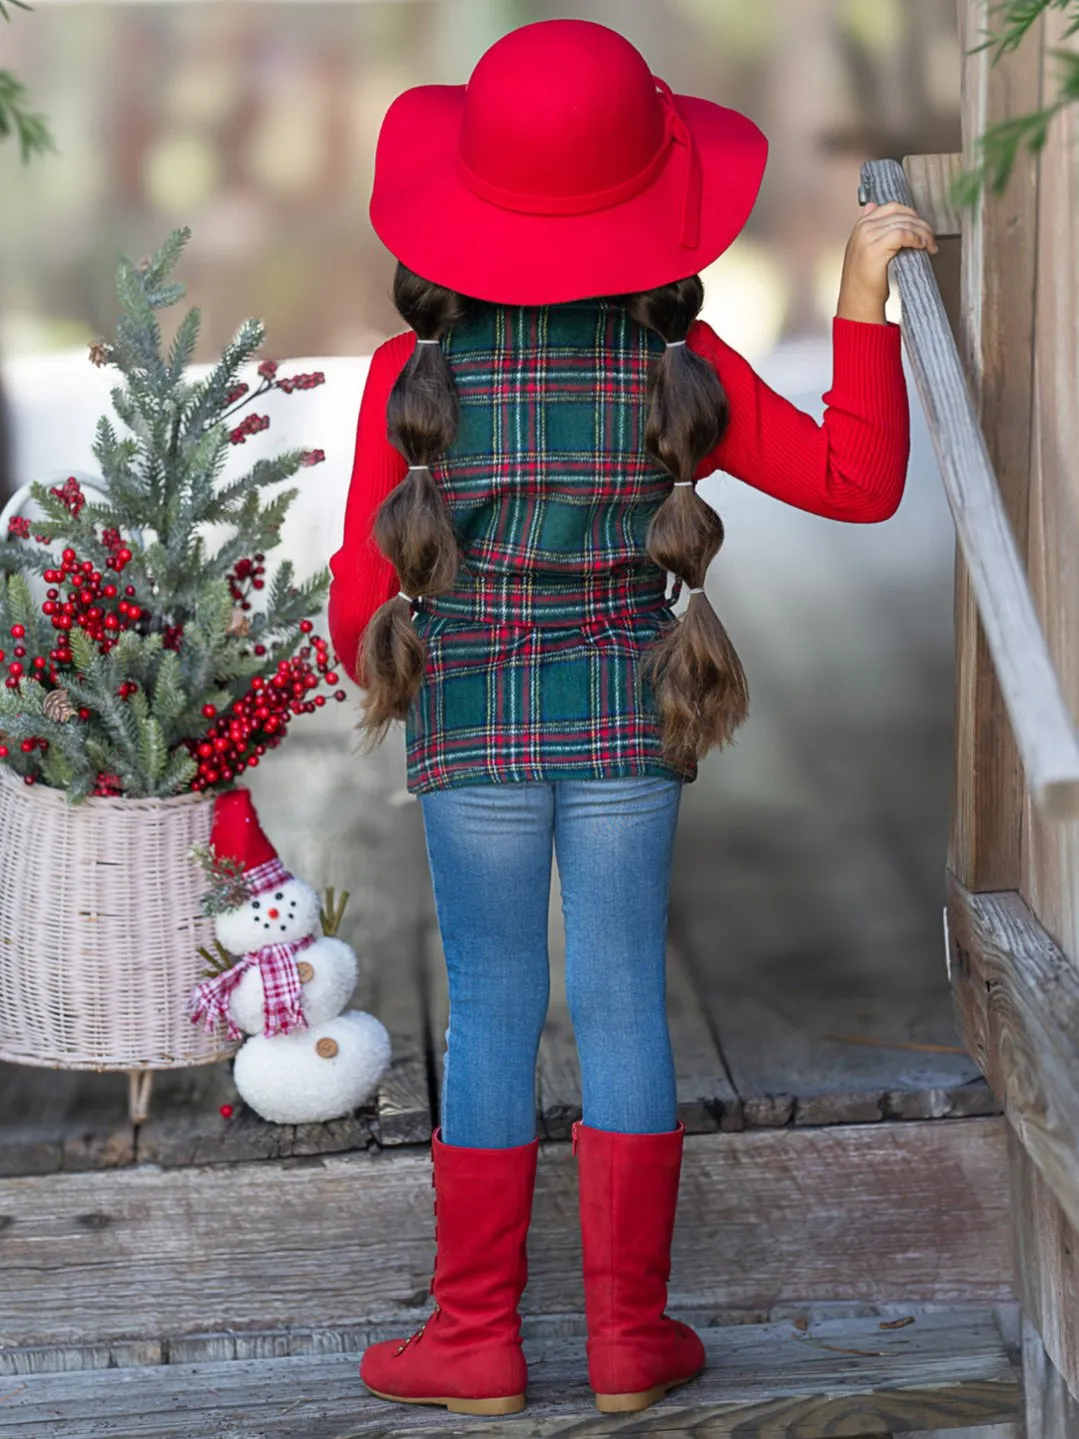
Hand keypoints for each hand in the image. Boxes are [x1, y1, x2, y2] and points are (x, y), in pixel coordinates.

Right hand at [836, 201, 937, 322]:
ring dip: (923, 232)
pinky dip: (916, 238)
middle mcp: (863, 229)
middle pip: (900, 214)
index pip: (891, 207)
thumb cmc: (863, 282)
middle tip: (930, 237)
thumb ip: (869, 227)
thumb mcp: (863, 249)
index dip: (911, 214)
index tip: (921, 226)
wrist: (857, 302)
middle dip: (921, 224)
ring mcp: (868, 237)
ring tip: (929, 245)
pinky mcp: (876, 249)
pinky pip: (902, 234)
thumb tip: (873, 206)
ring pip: (904, 223)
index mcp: (860, 226)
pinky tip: (921, 246)